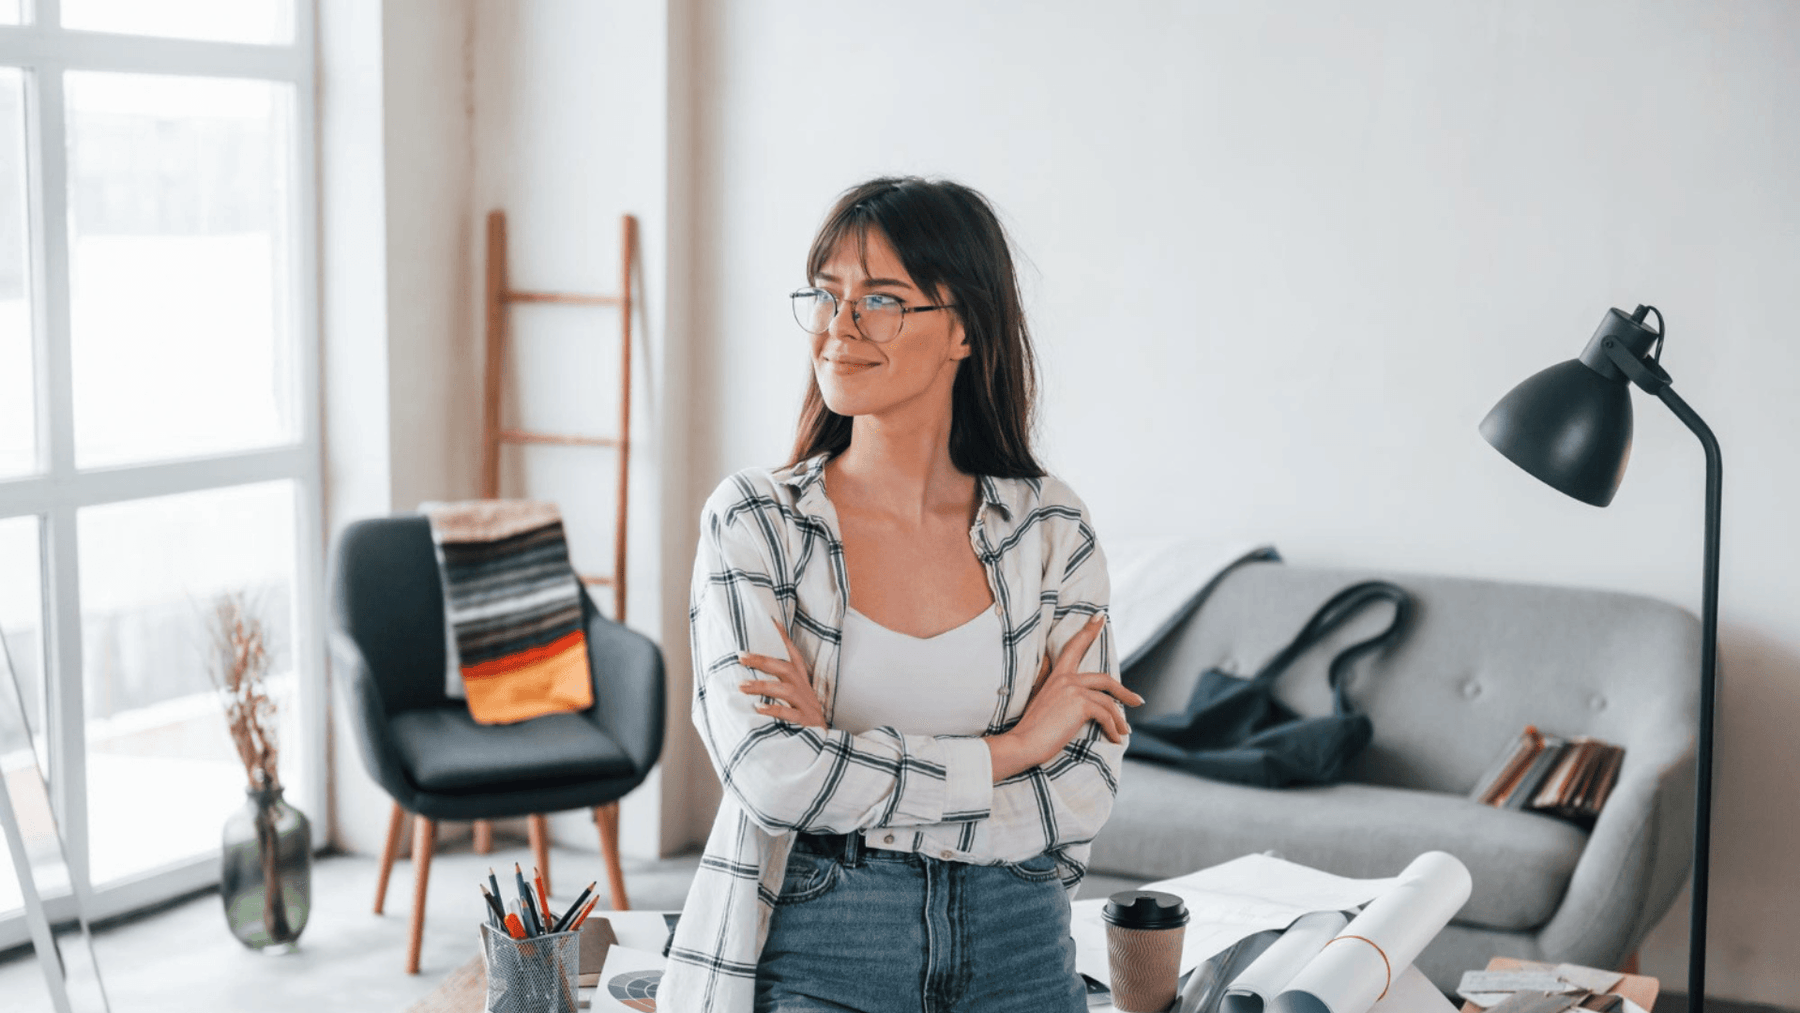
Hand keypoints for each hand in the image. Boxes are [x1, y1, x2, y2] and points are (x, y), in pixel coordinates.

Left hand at [736, 617, 826, 728]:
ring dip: (762, 686)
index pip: (793, 655)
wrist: (825, 743)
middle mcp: (804, 690)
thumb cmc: (804, 718)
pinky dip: (773, 710)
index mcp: (801, 681)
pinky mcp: (806, 722)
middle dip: (763, 661)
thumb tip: (753, 673)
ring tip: (741, 686)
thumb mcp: (796, 697)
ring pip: (785, 690)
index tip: (771, 621)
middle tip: (741, 656)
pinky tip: (757, 709)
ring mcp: (807, 706)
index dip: (783, 638)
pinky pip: (790, 714)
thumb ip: (780, 684)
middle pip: (785, 668)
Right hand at [997, 613, 1141, 773]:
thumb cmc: (1032, 729)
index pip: (1074, 647)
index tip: (1100, 617)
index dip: (1089, 630)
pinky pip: (1106, 715)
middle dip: (1124, 691)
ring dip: (1120, 720)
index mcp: (1056, 676)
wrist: (1022, 743)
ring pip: (1109, 701)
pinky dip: (1114, 729)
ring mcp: (1073, 689)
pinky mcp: (1080, 704)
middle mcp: (1065, 678)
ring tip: (1124, 732)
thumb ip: (1059, 693)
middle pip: (1105, 679)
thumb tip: (1078, 698)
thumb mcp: (1045, 704)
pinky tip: (1115, 739)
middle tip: (1138, 700)